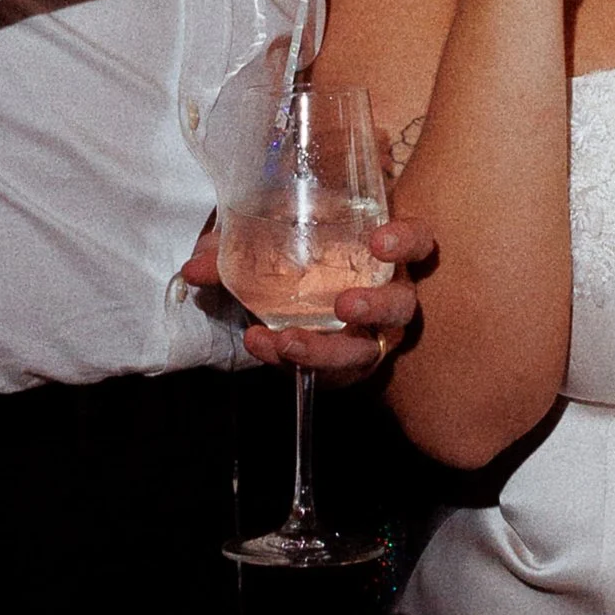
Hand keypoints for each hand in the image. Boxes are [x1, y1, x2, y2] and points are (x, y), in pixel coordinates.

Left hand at [181, 215, 427, 378]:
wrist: (314, 302)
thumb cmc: (309, 258)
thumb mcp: (281, 241)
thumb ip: (240, 248)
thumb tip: (194, 266)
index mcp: (387, 254)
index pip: (420, 244)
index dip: (407, 241)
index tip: (379, 241)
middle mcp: (391, 296)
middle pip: (401, 306)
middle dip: (376, 305)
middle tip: (344, 305)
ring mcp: (372, 338)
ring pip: (366, 351)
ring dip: (328, 350)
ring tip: (290, 342)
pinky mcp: (349, 367)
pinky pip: (329, 373)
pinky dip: (293, 362)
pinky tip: (263, 345)